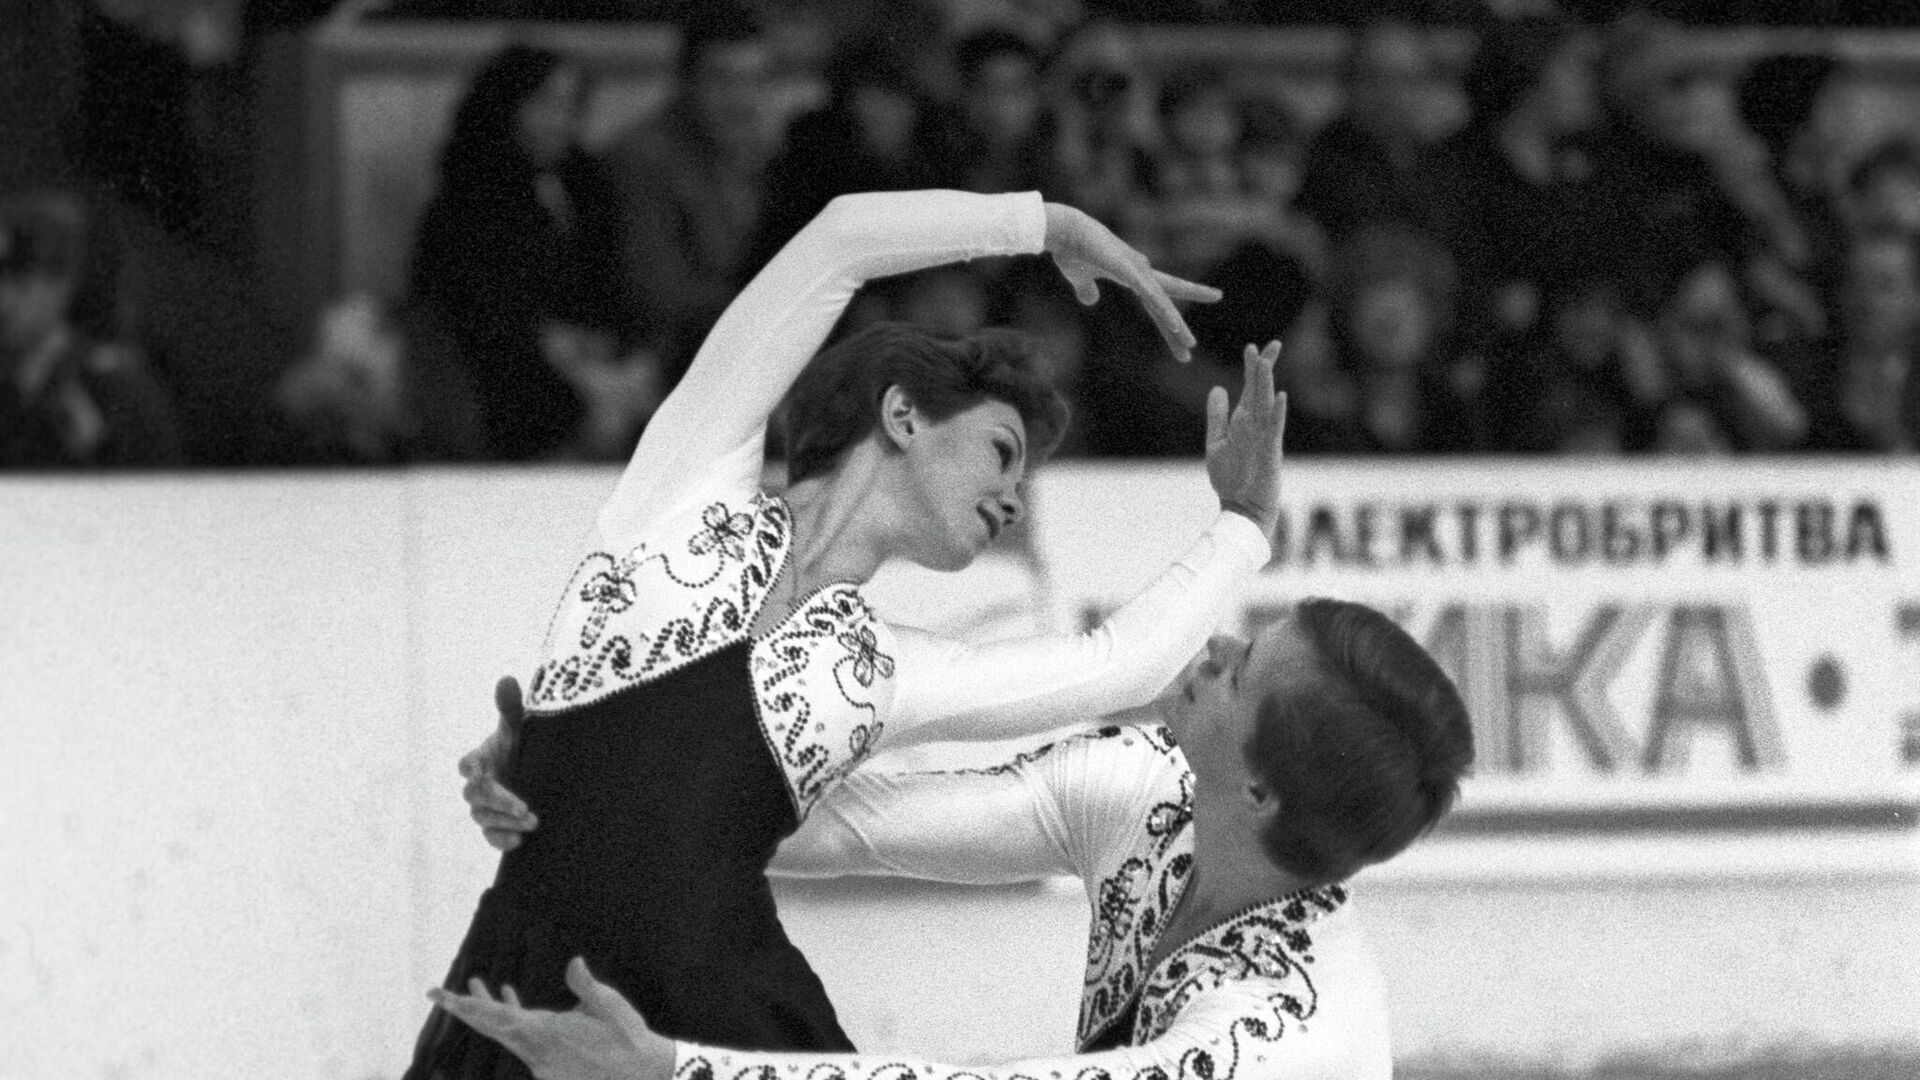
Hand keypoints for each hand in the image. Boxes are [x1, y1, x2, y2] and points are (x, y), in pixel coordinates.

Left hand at [429, 957, 674, 1079]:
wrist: (641, 1072)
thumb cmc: (626, 1035)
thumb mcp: (608, 1005)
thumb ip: (586, 985)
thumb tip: (573, 962)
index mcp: (544, 1031)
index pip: (493, 1017)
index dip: (464, 1005)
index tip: (438, 995)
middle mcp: (535, 1048)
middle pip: (489, 1028)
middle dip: (464, 1009)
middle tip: (437, 994)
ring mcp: (541, 1060)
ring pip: (505, 1033)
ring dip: (490, 1010)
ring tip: (478, 984)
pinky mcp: (550, 1064)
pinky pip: (521, 1038)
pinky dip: (511, 1018)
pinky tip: (510, 997)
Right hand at [462, 677, 537, 850]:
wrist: (538, 772)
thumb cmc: (522, 746)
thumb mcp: (520, 726)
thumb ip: (511, 707)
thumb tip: (507, 680)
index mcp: (481, 759)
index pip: (467, 765)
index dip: (472, 769)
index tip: (482, 773)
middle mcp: (478, 785)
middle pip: (476, 796)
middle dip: (499, 802)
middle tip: (525, 808)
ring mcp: (485, 808)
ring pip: (483, 818)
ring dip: (505, 822)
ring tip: (533, 822)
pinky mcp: (495, 826)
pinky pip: (491, 837)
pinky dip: (502, 840)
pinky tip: (521, 841)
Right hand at [1043, 202, 1220, 361]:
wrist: (1062, 229)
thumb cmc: (1071, 250)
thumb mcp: (1079, 277)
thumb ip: (1087, 288)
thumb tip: (1091, 300)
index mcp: (1133, 275)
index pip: (1155, 304)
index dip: (1166, 322)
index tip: (1177, 340)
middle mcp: (1141, 272)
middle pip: (1165, 306)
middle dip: (1178, 329)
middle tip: (1191, 348)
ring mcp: (1137, 269)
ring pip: (1162, 303)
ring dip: (1176, 325)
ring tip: (1190, 344)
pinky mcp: (1128, 268)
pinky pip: (1149, 293)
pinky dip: (1163, 308)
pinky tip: (1174, 324)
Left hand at [1205, 341, 1286, 550]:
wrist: (1241, 508)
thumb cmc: (1231, 478)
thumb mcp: (1217, 442)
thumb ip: (1217, 416)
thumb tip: (1218, 388)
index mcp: (1244, 423)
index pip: (1249, 390)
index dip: (1251, 369)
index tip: (1252, 348)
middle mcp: (1256, 427)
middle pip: (1261, 392)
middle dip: (1263, 369)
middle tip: (1269, 344)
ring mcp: (1265, 439)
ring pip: (1266, 406)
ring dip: (1267, 385)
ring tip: (1267, 363)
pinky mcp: (1270, 454)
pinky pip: (1274, 430)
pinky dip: (1277, 413)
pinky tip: (1280, 397)